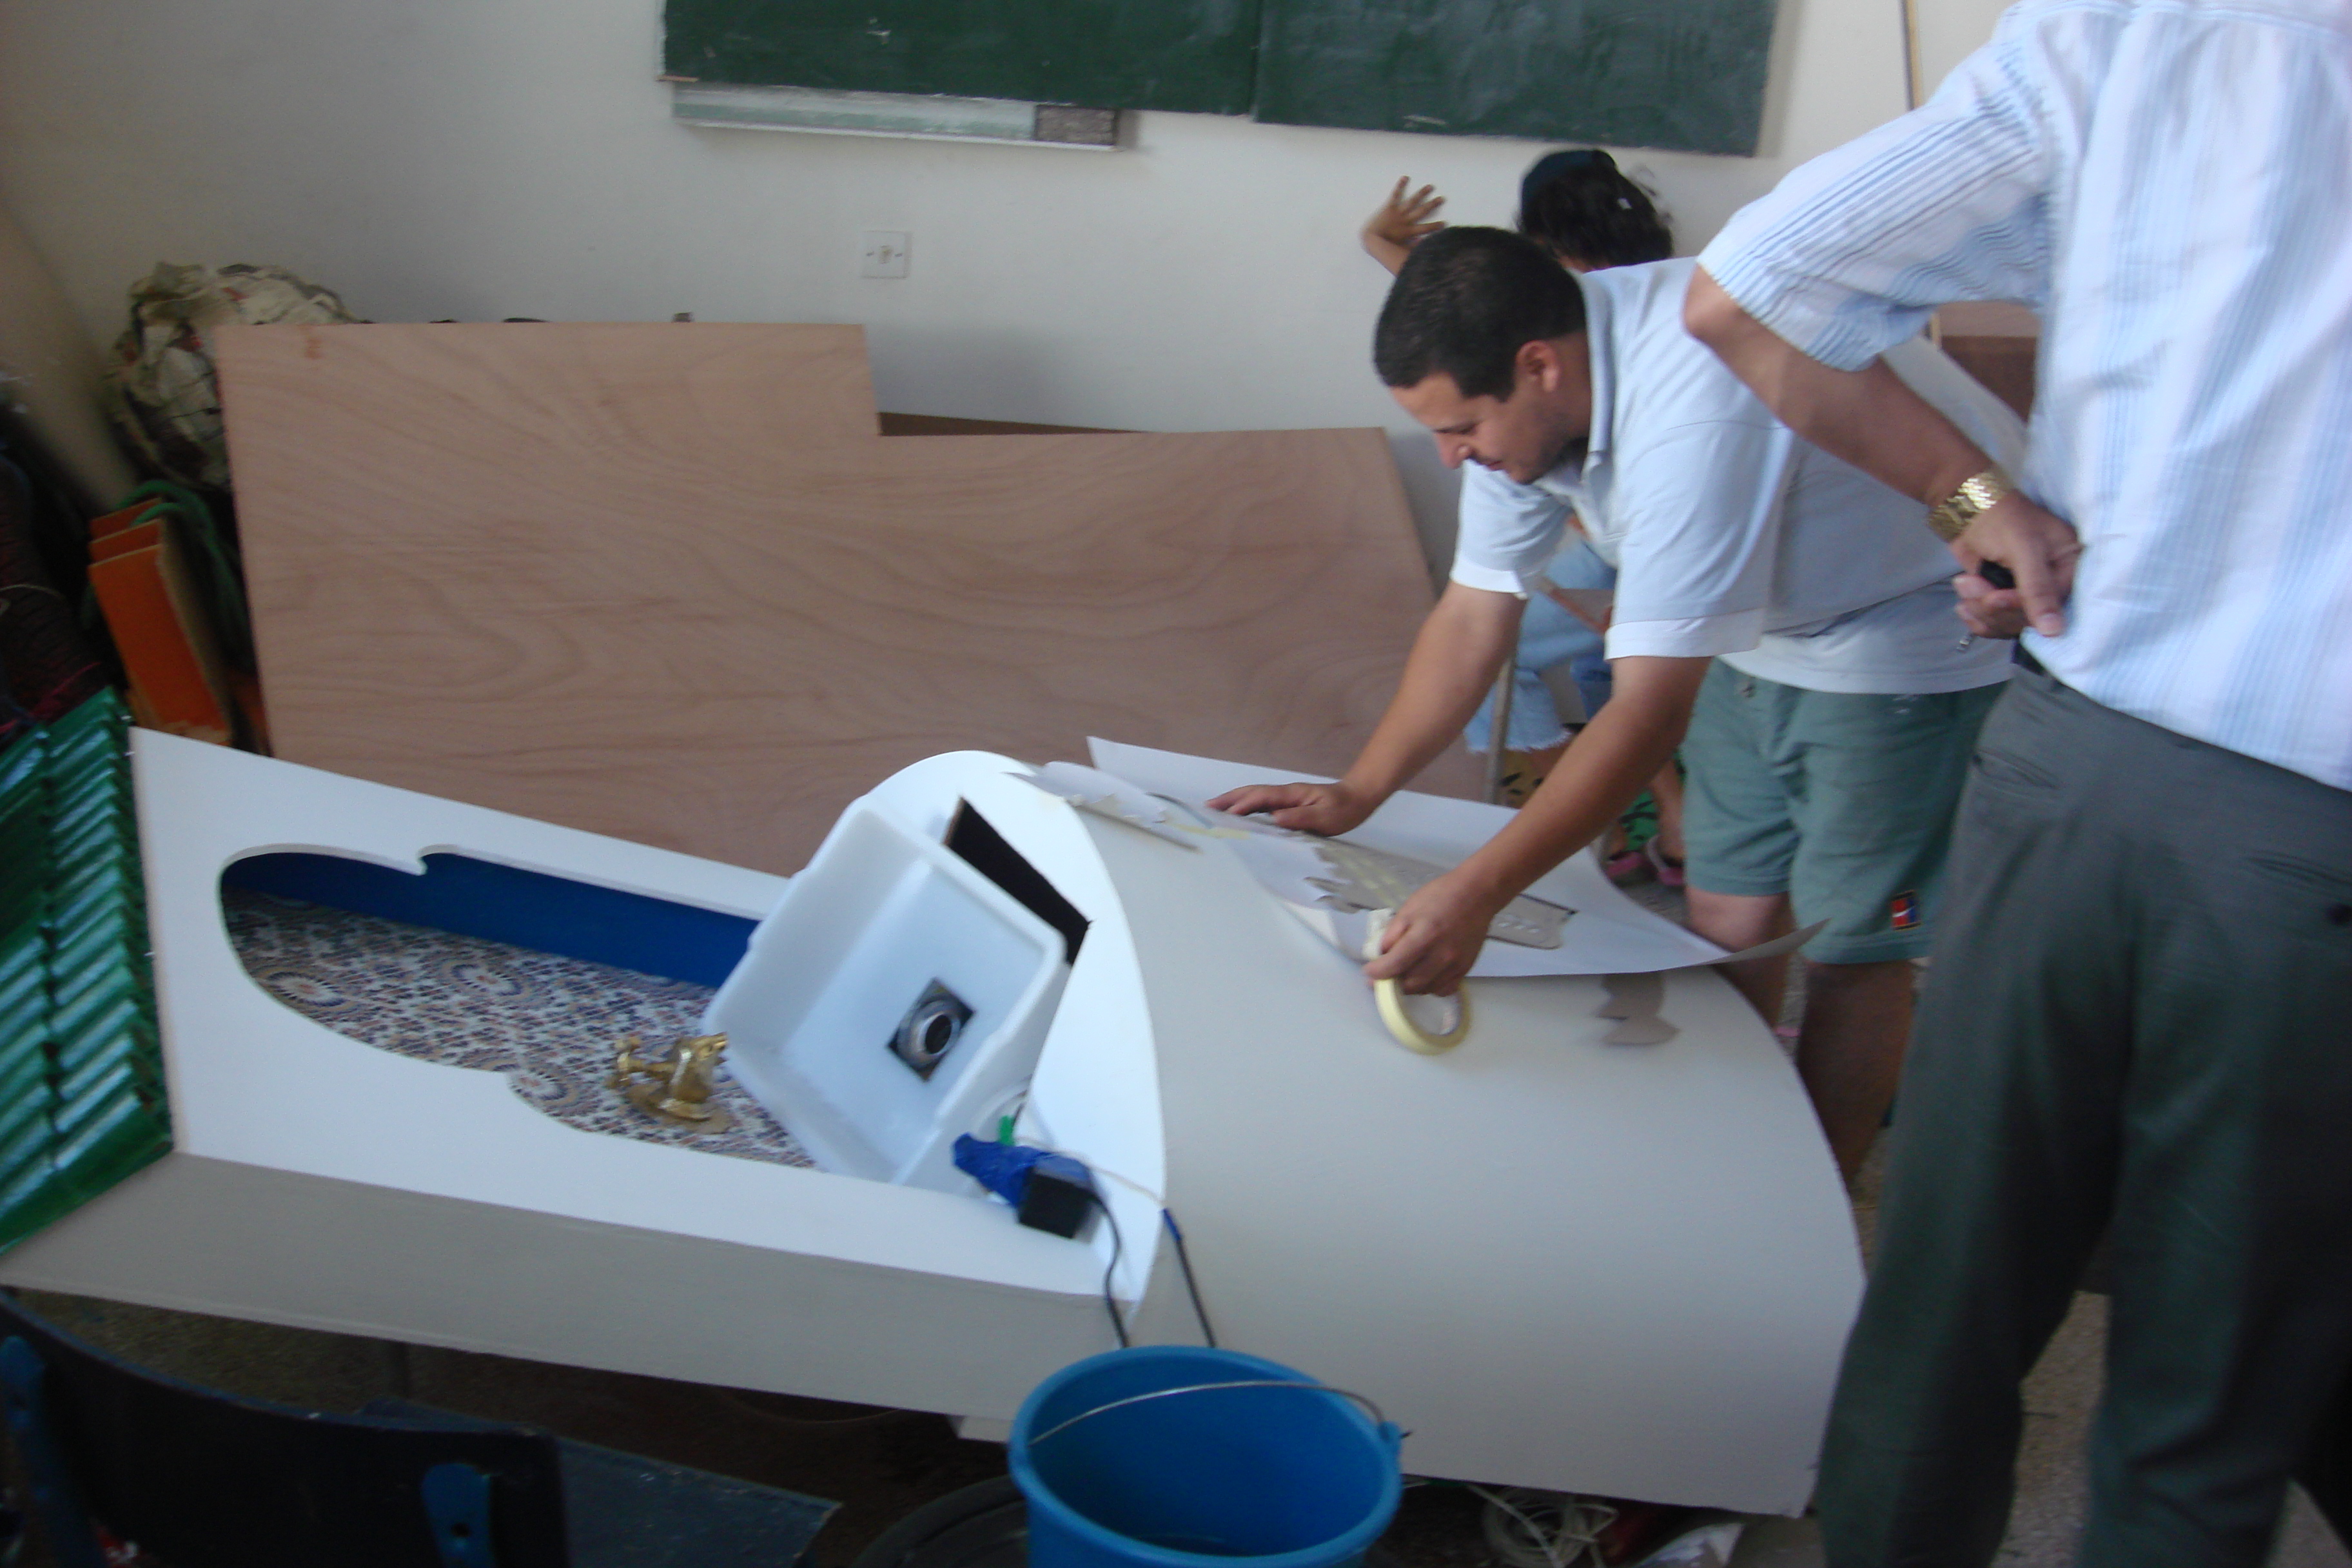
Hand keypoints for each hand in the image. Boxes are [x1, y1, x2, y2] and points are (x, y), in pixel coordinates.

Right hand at [1205, 780, 1375, 836]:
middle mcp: (1285, 793)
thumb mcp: (1326, 816)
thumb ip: (1301, 817)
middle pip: (1251, 792)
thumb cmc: (1344, 809)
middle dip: (1229, 799)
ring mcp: (1285, 798)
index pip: (1261, 798)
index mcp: (1292, 794)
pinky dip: (1246, 807)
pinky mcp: (1288, 804)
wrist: (1357, 798)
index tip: (1226, 816)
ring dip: (1234, 802)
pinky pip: (1262, 804)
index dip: (1243, 806)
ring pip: (1254, 797)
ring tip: (1214, 810)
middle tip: (1206, 807)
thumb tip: (1275, 819)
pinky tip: (1239, 815)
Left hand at [1361, 178, 1445, 270]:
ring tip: (1430, 186)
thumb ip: (1413, 248)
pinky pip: (1395, 195)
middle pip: (1422, 211)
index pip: (1426, 229)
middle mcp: (1406, 220)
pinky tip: (1405, 177)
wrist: (1371, 240)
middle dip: (1432, 204)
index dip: (1435, 226)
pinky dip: (1400, 186)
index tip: (1444, 223)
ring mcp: (1398, 213)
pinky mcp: (1389, 207)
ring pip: (1412, 201)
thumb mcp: (1401, 250)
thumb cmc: (1384, 248)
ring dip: (1421, 193)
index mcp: (1409, 231)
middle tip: (1441, 199)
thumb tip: (1424, 244)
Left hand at [1362, 869, 1503, 996]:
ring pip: (1426, 990)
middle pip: (1410, 984)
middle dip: (1392, 983)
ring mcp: (1456, 964)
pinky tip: (1425, 977)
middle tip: (1385, 976)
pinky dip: (1430, 988)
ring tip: (1403, 975)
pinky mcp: (1466, 968)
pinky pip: (1444, 989)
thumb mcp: (1409, 908)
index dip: (1377, 973)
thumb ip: (1392, 933)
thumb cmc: (1440, 896)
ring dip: (1410, 987)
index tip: (1369, 972)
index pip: (1395, 965)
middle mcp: (1442, 954)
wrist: (1477, 894)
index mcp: (1424, 935)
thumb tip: (1381, 956)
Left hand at [1949, 493, 2082, 637]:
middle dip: (1994, 608)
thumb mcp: (2023, 549)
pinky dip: (1976, 618)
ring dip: (1981, 610)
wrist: (1966, 509)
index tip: (1993, 597)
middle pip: (2030, 620)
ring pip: (2009, 623)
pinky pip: (1995, 623)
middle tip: (1970, 587)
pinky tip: (1963, 605)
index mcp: (2068, 565)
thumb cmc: (2001, 519)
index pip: (2054, 606)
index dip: (2020, 608)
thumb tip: (2054, 631)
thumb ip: (2037, 589)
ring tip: (1964, 585)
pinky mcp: (2004, 597)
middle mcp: (2052, 582)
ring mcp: (2027, 592)